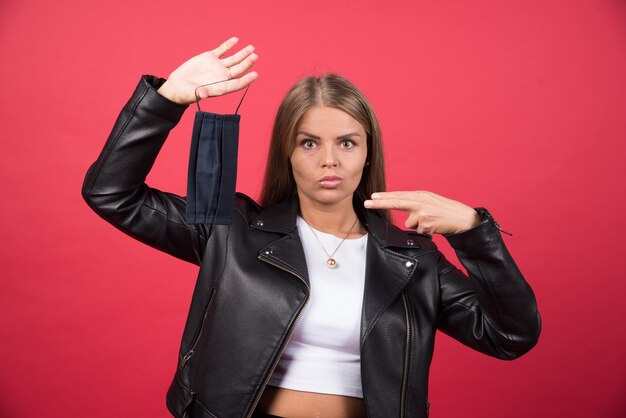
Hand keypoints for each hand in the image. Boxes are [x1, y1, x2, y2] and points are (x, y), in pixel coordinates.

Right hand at [157, 37, 258, 104]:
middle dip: (247, 63)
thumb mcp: (192, 95)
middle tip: (255, 56)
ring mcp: (217, 67)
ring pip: (233, 59)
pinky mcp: (210, 58)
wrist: (177, 85)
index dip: (246, 80)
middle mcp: (222, 77)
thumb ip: (199, 94)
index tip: (255, 75)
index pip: (237, 84)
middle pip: (238, 70)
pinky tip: (236, 40)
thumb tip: (203, 94)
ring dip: (242, 54)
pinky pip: (221, 50)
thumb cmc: (186, 94)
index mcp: (220, 87)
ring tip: (251, 48)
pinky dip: (228, 45)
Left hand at [364, 191, 480, 234]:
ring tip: (431, 221)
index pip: (399, 195)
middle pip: (396, 203)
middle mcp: (420, 202)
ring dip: (417, 225)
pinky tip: (434, 226)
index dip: (385, 197)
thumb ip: (415, 203)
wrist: (463, 218)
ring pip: (409, 223)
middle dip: (380, 203)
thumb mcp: (430, 201)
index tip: (372, 197)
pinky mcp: (425, 224)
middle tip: (367, 203)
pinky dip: (424, 230)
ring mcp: (422, 213)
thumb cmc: (445, 210)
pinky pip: (417, 230)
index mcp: (421, 195)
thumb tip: (402, 211)